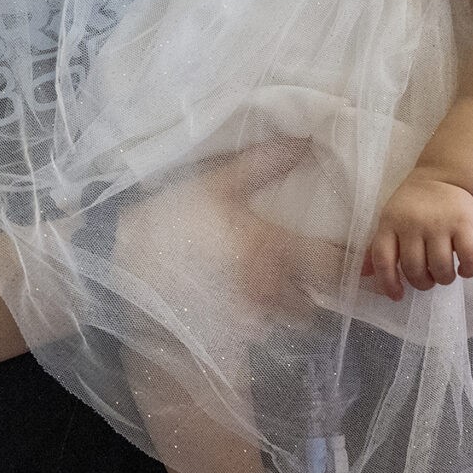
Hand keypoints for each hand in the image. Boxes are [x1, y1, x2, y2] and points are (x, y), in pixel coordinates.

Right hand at [116, 141, 347, 318]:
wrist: (120, 263)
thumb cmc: (171, 218)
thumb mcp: (215, 183)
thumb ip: (263, 163)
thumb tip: (305, 141)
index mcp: (274, 250)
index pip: (335, 267)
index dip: (349, 264)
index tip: (353, 256)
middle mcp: (269, 290)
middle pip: (316, 304)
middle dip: (317, 292)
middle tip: (309, 272)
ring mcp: (247, 316)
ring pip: (287, 321)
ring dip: (289, 308)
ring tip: (276, 286)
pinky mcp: (225, 332)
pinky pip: (258, 330)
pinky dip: (259, 319)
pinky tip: (244, 300)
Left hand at [362, 171, 472, 300]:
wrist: (444, 175)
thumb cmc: (413, 204)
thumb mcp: (390, 219)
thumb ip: (378, 247)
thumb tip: (363, 274)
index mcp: (390, 223)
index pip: (383, 259)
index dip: (388, 283)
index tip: (398, 295)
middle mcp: (413, 224)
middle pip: (414, 268)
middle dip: (422, 283)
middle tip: (428, 280)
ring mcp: (440, 224)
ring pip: (441, 267)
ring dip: (444, 279)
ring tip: (444, 275)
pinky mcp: (464, 223)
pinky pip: (468, 256)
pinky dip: (468, 270)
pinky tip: (464, 269)